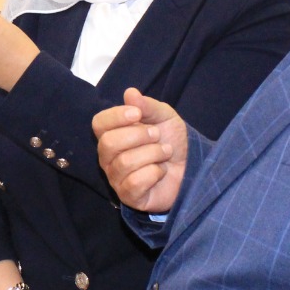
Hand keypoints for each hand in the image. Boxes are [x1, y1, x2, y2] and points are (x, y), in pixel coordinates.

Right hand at [94, 88, 187, 214]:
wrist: (191, 167)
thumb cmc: (171, 140)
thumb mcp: (164, 117)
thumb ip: (147, 105)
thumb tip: (130, 92)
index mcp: (112, 134)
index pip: (99, 123)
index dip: (116, 116)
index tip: (137, 113)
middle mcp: (108, 157)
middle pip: (108, 143)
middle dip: (138, 136)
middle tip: (157, 136)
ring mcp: (116, 178)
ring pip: (125, 163)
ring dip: (152, 154)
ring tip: (165, 153)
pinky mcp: (129, 196)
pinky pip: (134, 183)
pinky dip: (153, 173)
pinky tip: (160, 172)